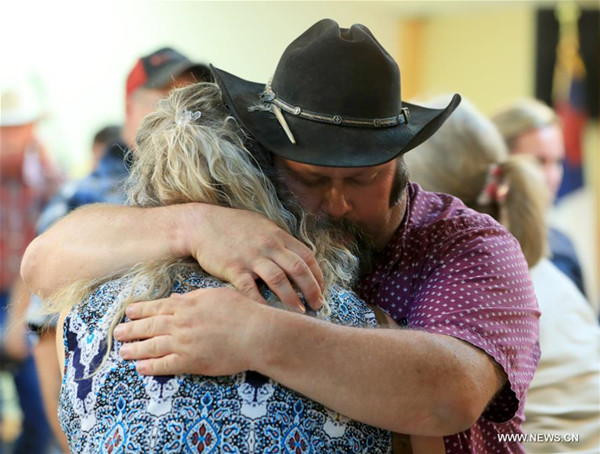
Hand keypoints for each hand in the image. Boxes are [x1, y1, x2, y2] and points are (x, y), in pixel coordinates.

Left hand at [113, 288, 270, 375]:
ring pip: (152, 346)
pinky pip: (164, 365)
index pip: (158, 307)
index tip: (129, 312)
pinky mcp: (190, 362)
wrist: (255, 334)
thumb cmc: (242, 311)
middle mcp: (181, 323)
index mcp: (188, 305)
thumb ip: (194, 297)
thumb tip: (177, 298)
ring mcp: (184, 343)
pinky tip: (140, 368)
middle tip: (117, 333)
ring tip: (122, 351)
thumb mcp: (217, 295)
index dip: (141, 310)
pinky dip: (150, 367)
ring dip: (135, 349)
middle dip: (131, 330)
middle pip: (149, 326)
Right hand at [186, 204, 323, 310]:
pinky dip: (261, 302)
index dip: (317, 275)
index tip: (321, 290)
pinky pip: (250, 288)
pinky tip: (268, 314)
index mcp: (278, 236)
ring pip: (278, 279)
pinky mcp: (233, 268)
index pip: (307, 256)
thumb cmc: (233, 226)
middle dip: (311, 290)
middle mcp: (269, 245)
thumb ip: (280, 241)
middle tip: (317, 305)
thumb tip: (297, 257)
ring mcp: (251, 257)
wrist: (201, 224)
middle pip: (298, 269)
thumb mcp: (262, 226)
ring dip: (291, 298)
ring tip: (299, 312)